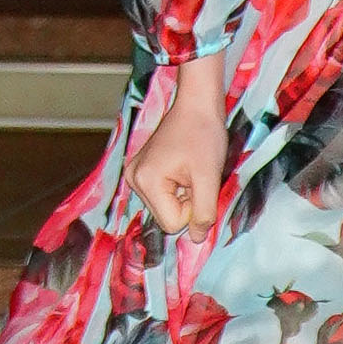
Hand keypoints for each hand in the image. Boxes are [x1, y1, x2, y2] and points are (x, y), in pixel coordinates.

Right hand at [128, 60, 227, 238]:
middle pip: (166, 216)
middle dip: (187, 201)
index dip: (193, 208)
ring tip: (190, 168)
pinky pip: (162, 194)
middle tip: (195, 174)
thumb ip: (204, 211)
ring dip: (183, 194)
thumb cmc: (204, 135)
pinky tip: (182, 166)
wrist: (197, 104)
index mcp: (145, 181)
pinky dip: (177, 186)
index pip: (172, 223)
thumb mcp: (209, 177)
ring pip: (165, 206)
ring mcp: (134, 174)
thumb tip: (196, 240)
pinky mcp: (141, 170)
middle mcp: (132, 180)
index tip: (198, 181)